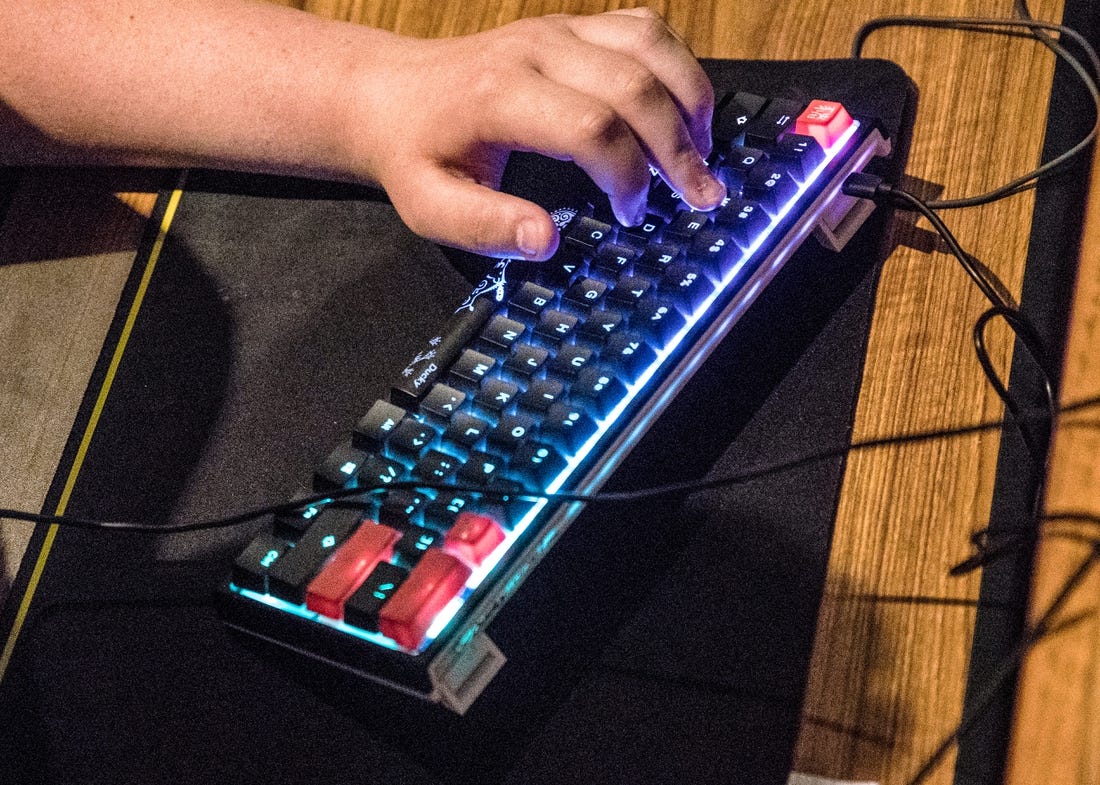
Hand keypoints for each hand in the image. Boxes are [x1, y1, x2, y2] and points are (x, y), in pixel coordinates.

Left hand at [350, 9, 725, 259]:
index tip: (633, 215)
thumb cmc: (414, 153)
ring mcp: (559, 29)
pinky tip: (683, 111)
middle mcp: (537, 50)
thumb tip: (546, 240)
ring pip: (652, 47)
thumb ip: (486, 227)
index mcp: (500, 95)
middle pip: (636, 86)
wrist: (390, 93)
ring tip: (704, 155)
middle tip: (700, 196)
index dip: (628, 177)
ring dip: (691, 101)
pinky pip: (645, 29)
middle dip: (679, 148)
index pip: (593, 128)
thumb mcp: (430, 206)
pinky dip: (677, 67)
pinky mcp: (572, 26)